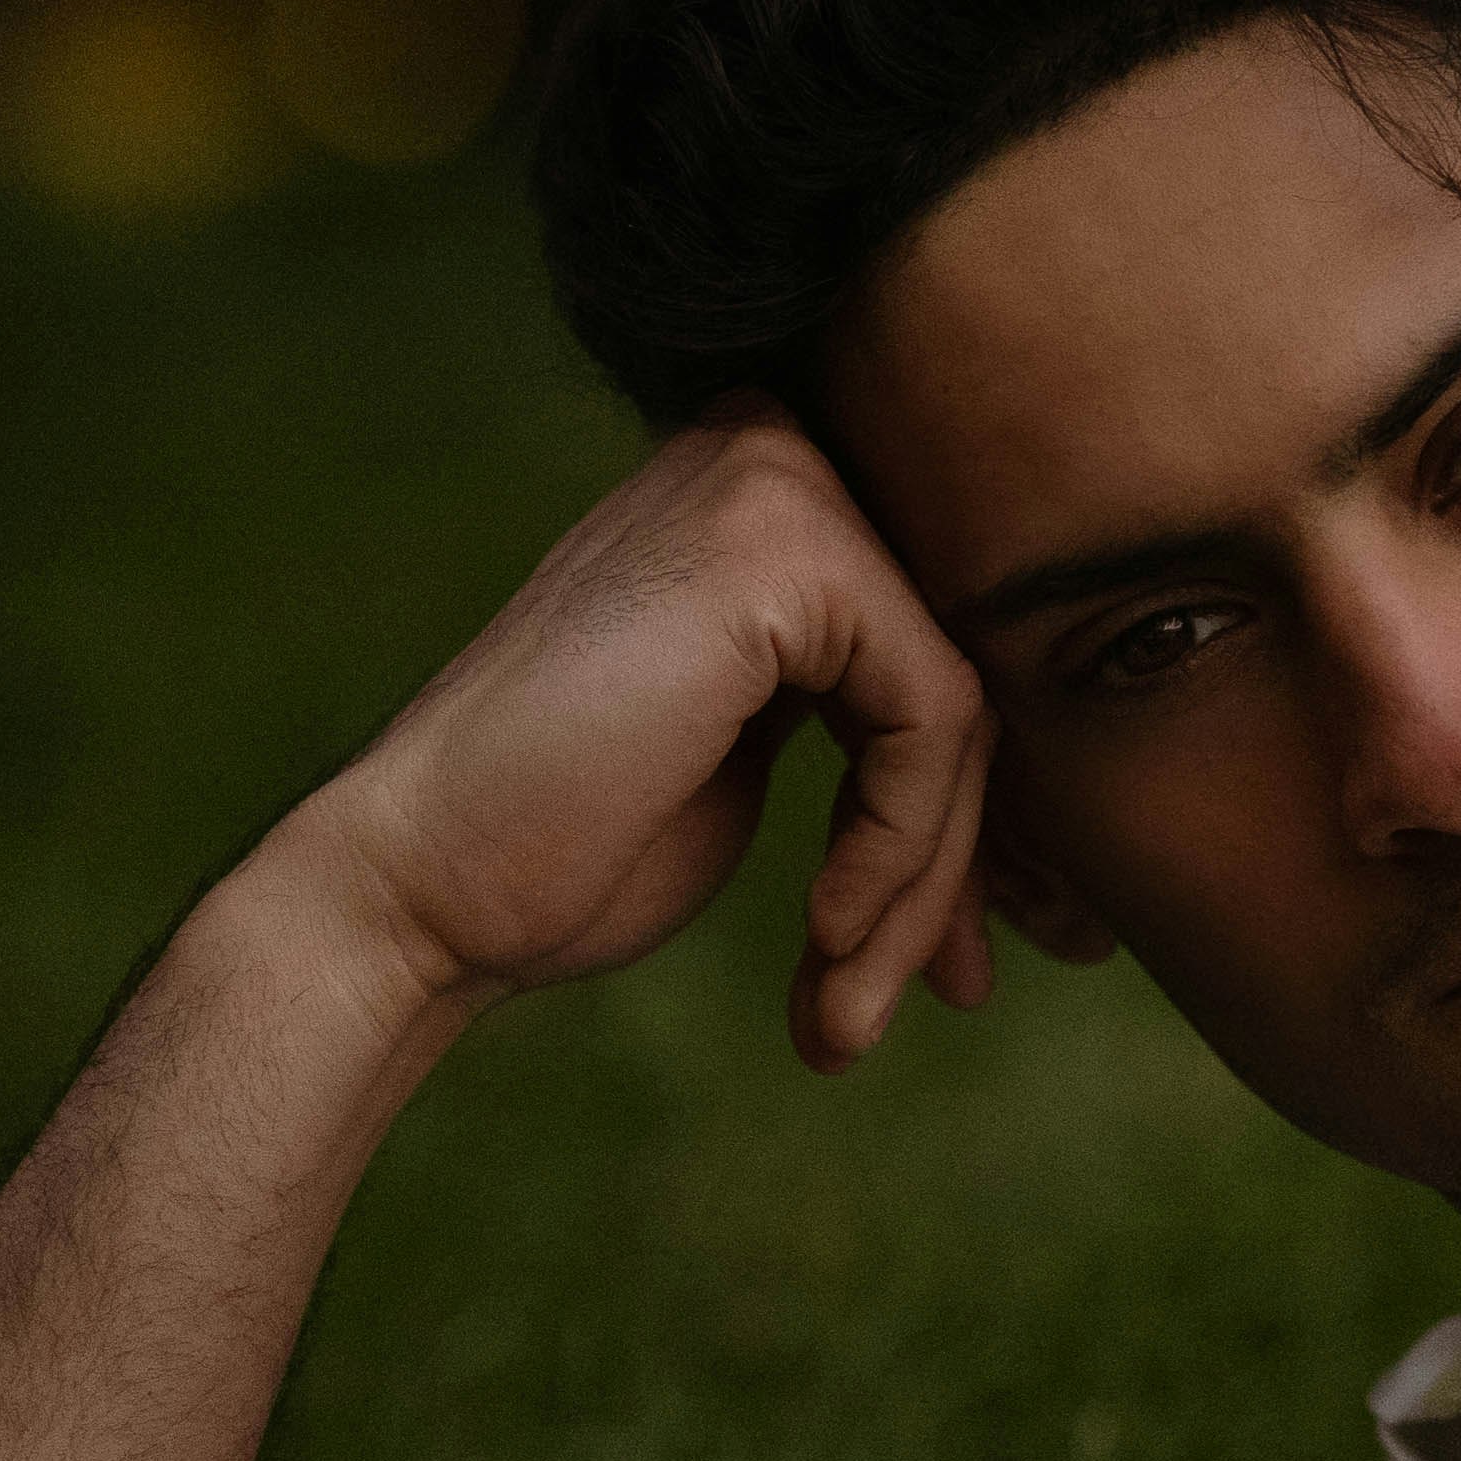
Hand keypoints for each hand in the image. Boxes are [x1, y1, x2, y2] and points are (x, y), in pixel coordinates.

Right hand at [282, 404, 997, 1071]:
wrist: (415, 887)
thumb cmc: (565, 845)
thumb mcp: (746, 749)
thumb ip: (867, 710)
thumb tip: (1044, 780)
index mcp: (761, 493)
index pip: (938, 644)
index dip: (966, 813)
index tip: (959, 951)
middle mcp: (771, 452)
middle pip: (965, 673)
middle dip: (964, 855)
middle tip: (949, 991)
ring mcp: (775, 484)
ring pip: (963, 710)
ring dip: (924, 885)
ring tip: (853, 1009)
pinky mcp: (786, 551)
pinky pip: (936, 720)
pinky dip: (902, 851)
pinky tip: (824, 932)